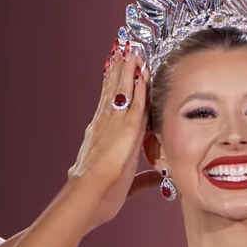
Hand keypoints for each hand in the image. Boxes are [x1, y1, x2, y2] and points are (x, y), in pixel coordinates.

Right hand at [67, 41, 148, 227]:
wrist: (90, 194)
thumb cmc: (101, 196)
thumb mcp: (126, 185)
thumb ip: (142, 180)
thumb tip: (156, 180)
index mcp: (101, 137)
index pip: (108, 107)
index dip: (111, 90)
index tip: (114, 74)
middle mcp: (104, 125)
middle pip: (112, 92)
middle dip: (117, 72)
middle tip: (121, 51)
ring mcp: (114, 123)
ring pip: (121, 90)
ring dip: (126, 70)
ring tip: (129, 51)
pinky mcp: (126, 126)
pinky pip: (134, 99)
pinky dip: (137, 83)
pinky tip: (141, 69)